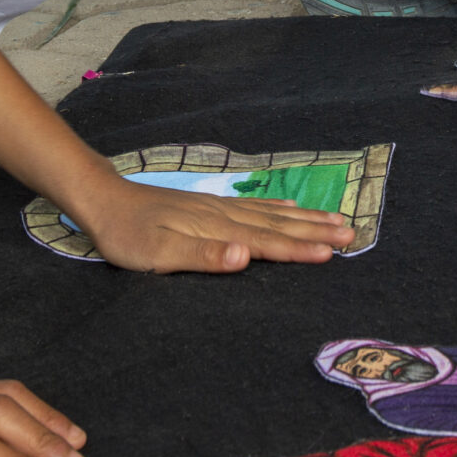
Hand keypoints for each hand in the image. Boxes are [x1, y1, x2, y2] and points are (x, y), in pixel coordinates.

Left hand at [69, 176, 353, 270]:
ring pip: (272, 213)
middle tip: (352, 234)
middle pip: (279, 225)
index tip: (334, 252)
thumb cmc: (128, 235)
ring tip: (335, 219)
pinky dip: (279, 207)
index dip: (301, 249)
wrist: (104, 199)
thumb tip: (246, 256)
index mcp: (219, 230)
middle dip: (316, 231)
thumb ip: (204, 256)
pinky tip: (289, 205)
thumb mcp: (158, 253)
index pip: (268, 242)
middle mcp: (226, 215)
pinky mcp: (210, 206)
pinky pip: (256, 206)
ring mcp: (220, 207)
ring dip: (305, 218)